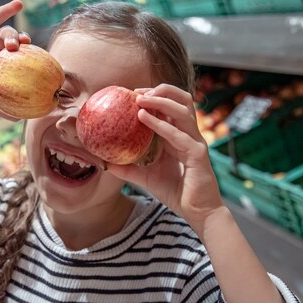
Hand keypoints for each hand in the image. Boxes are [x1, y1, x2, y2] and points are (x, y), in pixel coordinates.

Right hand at [0, 0, 30, 117]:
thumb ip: (7, 109)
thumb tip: (28, 119)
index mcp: (1, 62)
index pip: (18, 51)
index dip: (26, 48)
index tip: (33, 49)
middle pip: (7, 35)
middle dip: (14, 36)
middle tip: (18, 42)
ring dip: (5, 12)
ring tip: (18, 5)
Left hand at [107, 84, 224, 233]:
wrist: (197, 212)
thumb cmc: (176, 192)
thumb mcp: (146, 178)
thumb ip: (129, 169)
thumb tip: (106, 164)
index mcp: (180, 136)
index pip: (171, 107)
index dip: (155, 96)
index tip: (132, 93)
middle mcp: (189, 135)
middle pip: (182, 100)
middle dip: (161, 90)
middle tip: (136, 92)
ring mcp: (195, 142)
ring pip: (182, 111)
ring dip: (160, 100)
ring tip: (139, 98)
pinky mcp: (197, 154)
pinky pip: (178, 134)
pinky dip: (160, 124)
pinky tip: (143, 118)